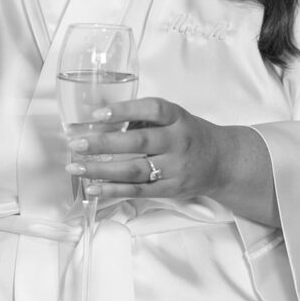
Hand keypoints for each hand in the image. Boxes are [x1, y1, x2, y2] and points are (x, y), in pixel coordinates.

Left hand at [66, 98, 279, 226]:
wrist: (223, 161)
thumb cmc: (188, 134)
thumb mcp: (174, 117)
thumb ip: (143, 118)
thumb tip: (99, 122)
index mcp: (177, 117)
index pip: (152, 109)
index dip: (124, 110)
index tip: (97, 114)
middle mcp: (178, 141)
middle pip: (138, 142)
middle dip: (103, 143)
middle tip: (76, 143)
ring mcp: (175, 168)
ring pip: (134, 170)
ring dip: (101, 169)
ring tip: (76, 167)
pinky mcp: (171, 189)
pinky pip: (138, 191)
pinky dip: (113, 190)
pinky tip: (93, 187)